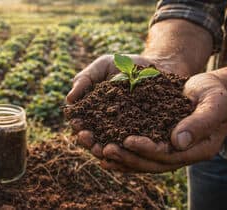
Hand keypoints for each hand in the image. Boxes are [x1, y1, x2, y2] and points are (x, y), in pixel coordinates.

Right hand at [66, 54, 187, 159]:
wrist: (158, 66)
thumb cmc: (126, 64)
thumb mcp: (103, 66)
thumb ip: (84, 79)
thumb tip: (68, 100)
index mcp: (94, 112)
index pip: (82, 124)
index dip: (78, 126)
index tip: (78, 124)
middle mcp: (108, 126)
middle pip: (95, 140)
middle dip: (89, 142)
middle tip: (89, 140)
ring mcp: (126, 133)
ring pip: (113, 148)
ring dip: (106, 152)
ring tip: (105, 150)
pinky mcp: (145, 136)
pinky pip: (137, 148)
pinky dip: (131, 151)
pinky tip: (128, 150)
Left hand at [100, 73, 226, 172]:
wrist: (214, 89)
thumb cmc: (216, 93)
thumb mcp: (214, 103)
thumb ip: (200, 123)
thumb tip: (177, 142)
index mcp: (200, 150)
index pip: (170, 155)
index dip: (148, 150)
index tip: (128, 140)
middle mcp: (185, 155)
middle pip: (153, 163)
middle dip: (128, 157)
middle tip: (105, 149)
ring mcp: (172, 151)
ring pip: (144, 160)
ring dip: (120, 157)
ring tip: (98, 150)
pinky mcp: (161, 142)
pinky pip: (140, 151)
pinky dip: (123, 150)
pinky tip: (103, 146)